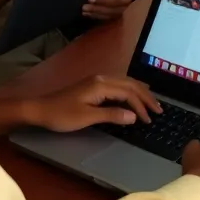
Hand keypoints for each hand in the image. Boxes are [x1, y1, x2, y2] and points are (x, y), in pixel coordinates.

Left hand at [23, 74, 161, 131]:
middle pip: (130, 84)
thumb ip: (111, 115)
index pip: (128, 93)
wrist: (40, 109)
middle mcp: (102, 78)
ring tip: (152, 103)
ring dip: (140, 93)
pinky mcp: (94, 85)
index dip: (141, 106)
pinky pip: (119, 85)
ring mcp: (98, 80)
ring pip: (126, 83)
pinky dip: (130, 91)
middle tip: (159, 110)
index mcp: (101, 84)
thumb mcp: (87, 118)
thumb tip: (133, 116)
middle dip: (146, 97)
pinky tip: (134, 97)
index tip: (150, 120)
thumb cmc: (62, 115)